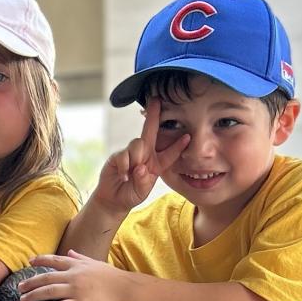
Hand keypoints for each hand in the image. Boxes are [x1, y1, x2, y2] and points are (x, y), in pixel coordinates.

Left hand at [18, 251, 130, 300]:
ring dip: (34, 296)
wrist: (127, 290)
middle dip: (30, 283)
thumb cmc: (114, 277)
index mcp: (77, 265)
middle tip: (19, 288)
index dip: (40, 261)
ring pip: (49, 291)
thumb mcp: (96, 263)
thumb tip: (70, 251)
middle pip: (46, 278)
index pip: (54, 260)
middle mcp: (74, 276)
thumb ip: (80, 258)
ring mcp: (76, 289)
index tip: (29, 262)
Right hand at [93, 99, 190, 215]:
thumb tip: (140, 167)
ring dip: (136, 158)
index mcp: (156, 163)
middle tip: (156, 100)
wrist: (114, 200)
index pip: (169, 153)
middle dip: (153, 115)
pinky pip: (123, 155)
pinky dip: (124, 167)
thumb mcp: (142, 191)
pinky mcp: (117, 156)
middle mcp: (145, 154)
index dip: (178, 146)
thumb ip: (143, 181)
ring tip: (132, 174)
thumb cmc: (132, 193)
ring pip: (138, 144)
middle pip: (150, 130)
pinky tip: (123, 176)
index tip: (188, 137)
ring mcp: (130, 153)